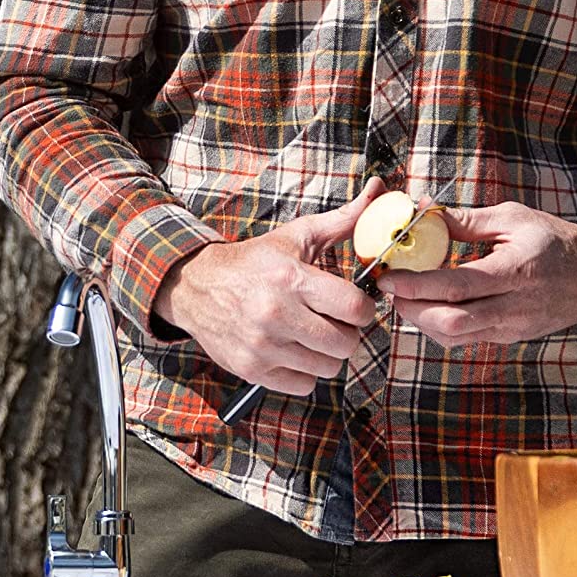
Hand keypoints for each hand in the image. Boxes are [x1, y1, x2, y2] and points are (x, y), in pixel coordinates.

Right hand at [155, 178, 384, 394]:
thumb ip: (343, 221)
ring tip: (313, 337)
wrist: (197, 286)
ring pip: (328, 368)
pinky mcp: (252, 369)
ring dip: (327, 355)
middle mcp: (277, 314)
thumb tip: (379, 191)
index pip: (355, 309)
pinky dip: (305, 374)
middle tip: (335, 323)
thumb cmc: (256, 262)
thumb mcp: (297, 237)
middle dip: (347, 334)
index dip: (364, 310)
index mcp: (292, 279)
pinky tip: (295, 352)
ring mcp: (263, 345)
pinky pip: (304, 385)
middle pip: (346, 344)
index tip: (355, 306)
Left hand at [380, 200, 576, 346]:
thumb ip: (466, 220)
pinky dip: (441, 325)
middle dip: (412, 309)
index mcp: (516, 271)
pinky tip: (429, 307)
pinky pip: (466, 339)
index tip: (387, 277)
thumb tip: (422, 212)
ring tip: (405, 298)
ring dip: (422, 321)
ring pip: (455, 337)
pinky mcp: (509, 339)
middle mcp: (513, 307)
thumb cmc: (554, 241)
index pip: (457, 286)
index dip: (417, 285)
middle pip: (451, 322)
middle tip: (390, 290)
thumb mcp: (513, 218)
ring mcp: (511, 328)